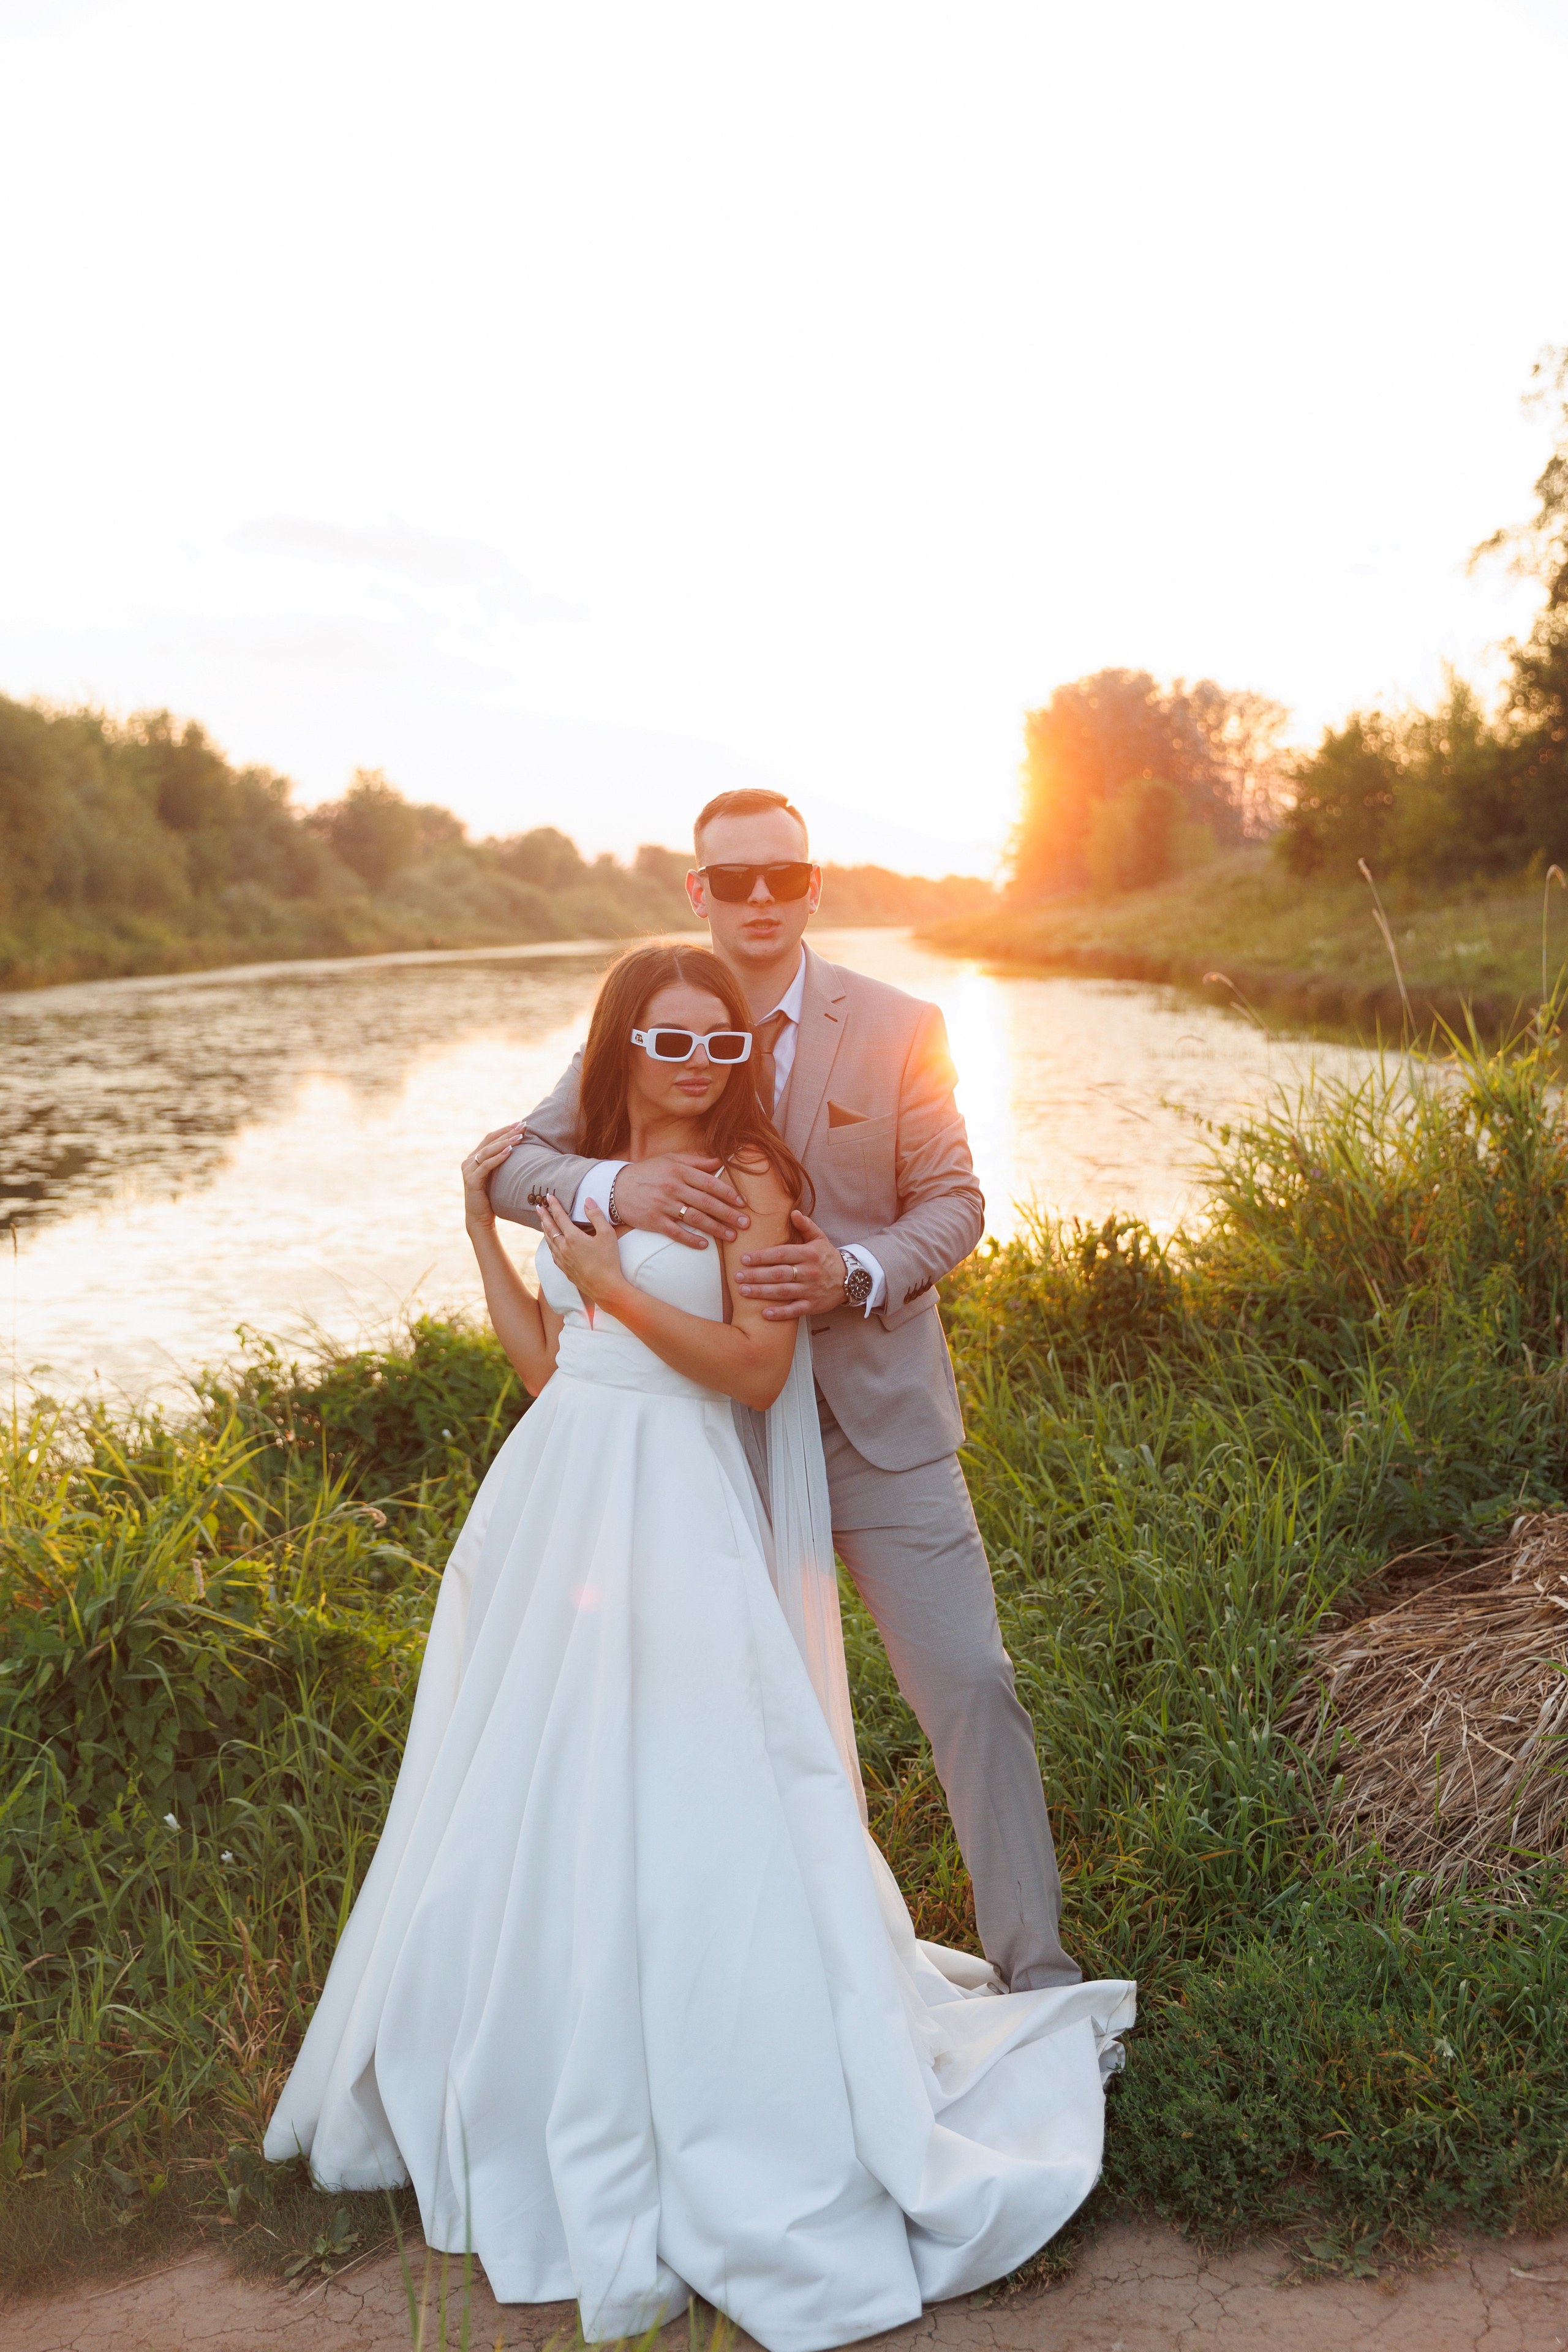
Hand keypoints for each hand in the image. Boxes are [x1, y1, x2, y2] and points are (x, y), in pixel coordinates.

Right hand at [462, 1123, 524, 1228]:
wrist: (480, 1218)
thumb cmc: (492, 1197)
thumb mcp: (497, 1176)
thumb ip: (501, 1162)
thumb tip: (520, 1148)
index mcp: (474, 1158)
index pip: (490, 1138)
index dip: (505, 1130)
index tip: (521, 1123)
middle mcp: (469, 1162)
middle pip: (489, 1141)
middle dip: (507, 1132)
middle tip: (523, 1126)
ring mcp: (468, 1171)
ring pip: (487, 1151)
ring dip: (504, 1143)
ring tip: (519, 1137)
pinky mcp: (471, 1181)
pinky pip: (486, 1166)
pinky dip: (498, 1158)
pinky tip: (509, 1151)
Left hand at [537, 1192, 627, 1309]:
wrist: (605, 1287)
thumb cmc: (608, 1260)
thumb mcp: (607, 1234)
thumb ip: (596, 1216)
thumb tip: (587, 1201)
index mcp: (573, 1237)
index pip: (560, 1217)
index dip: (554, 1206)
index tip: (549, 1197)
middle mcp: (564, 1248)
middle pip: (550, 1229)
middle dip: (544, 1216)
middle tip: (538, 1207)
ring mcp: (563, 1260)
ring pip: (549, 1242)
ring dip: (545, 1230)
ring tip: (542, 1223)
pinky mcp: (565, 1270)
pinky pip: (552, 1254)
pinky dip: (549, 1245)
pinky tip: (551, 1245)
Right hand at [610, 1154, 749, 1248]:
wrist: (617, 1188)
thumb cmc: (648, 1172)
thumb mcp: (670, 1160)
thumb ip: (695, 1161)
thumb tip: (719, 1162)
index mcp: (679, 1172)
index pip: (710, 1183)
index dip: (728, 1194)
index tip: (742, 1203)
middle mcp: (673, 1188)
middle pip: (707, 1203)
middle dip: (728, 1214)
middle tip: (745, 1223)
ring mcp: (663, 1205)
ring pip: (695, 1219)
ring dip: (716, 1229)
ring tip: (732, 1236)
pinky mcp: (654, 1221)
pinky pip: (676, 1233)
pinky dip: (691, 1240)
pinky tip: (704, 1245)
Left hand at [736, 1210, 848, 1320]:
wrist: (850, 1279)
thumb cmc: (828, 1257)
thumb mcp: (820, 1238)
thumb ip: (806, 1225)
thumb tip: (794, 1213)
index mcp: (809, 1254)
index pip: (781, 1254)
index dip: (761, 1257)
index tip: (744, 1258)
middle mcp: (809, 1272)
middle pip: (778, 1274)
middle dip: (756, 1275)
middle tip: (737, 1276)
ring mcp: (811, 1290)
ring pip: (783, 1292)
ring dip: (761, 1292)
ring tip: (743, 1291)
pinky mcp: (813, 1305)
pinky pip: (794, 1310)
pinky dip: (780, 1313)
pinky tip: (764, 1314)